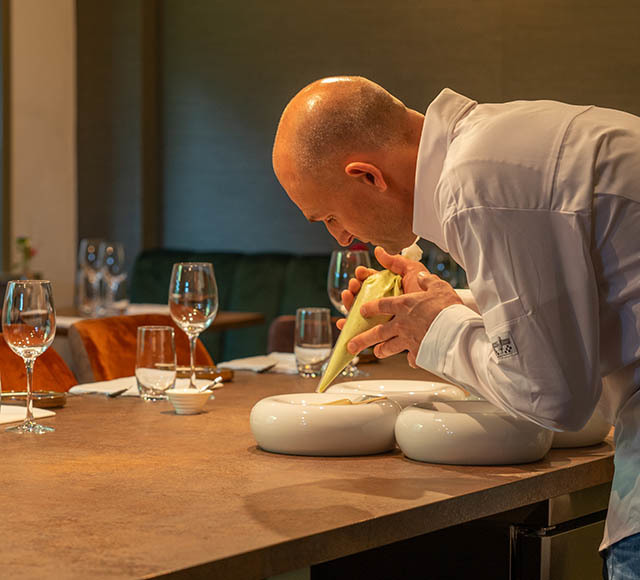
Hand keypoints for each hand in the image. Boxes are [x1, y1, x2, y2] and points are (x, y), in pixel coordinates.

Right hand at [336, 246, 428, 329]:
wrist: (436, 319)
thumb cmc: (428, 296)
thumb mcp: (413, 271)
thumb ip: (395, 261)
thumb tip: (378, 251)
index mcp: (392, 290)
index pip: (374, 281)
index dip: (364, 275)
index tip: (360, 272)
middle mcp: (386, 306)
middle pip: (363, 297)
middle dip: (354, 289)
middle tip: (351, 286)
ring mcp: (383, 321)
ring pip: (359, 314)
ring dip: (349, 305)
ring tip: (346, 297)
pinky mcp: (382, 336)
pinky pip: (362, 333)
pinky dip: (349, 329)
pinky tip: (342, 323)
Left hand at [347, 270, 462, 366]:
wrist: (456, 331)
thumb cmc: (447, 307)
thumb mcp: (438, 286)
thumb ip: (427, 281)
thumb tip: (421, 276)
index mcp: (404, 305)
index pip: (381, 305)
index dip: (370, 307)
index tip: (361, 310)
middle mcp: (402, 324)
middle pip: (377, 332)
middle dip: (361, 339)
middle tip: (350, 345)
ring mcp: (408, 340)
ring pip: (388, 347)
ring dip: (381, 350)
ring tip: (375, 353)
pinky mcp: (419, 353)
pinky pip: (412, 358)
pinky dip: (411, 360)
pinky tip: (411, 362)